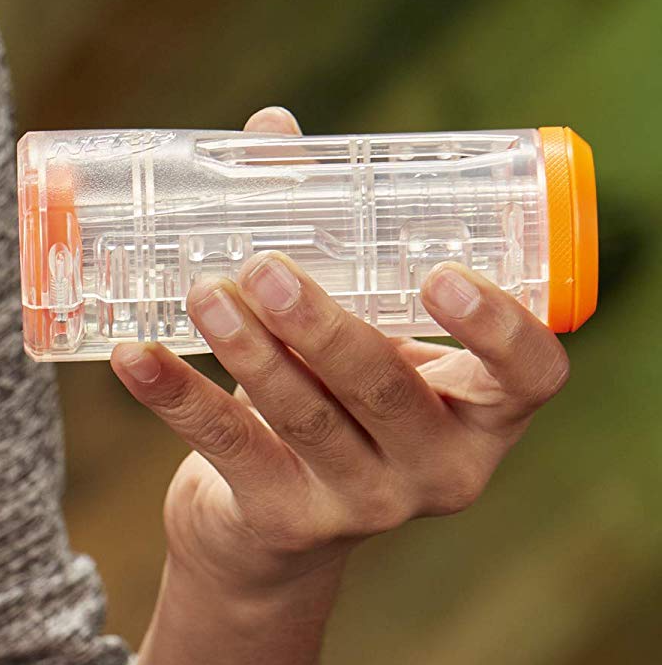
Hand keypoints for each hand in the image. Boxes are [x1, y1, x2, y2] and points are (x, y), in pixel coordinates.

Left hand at [112, 107, 572, 598]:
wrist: (269, 536)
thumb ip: (329, 237)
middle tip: (265, 264)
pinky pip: (225, 447)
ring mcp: (364, 503)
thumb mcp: (351, 333)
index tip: (443, 276)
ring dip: (246, 349)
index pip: (531, 376)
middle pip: (386, 389)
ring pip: (304, 417)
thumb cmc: (330, 404)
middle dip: (323, 324)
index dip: (501, 331)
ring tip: (202, 291)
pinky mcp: (285, 520)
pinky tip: (133, 354)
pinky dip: (174, 395)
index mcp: (482, 414)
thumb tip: (272, 128)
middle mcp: (438, 468)